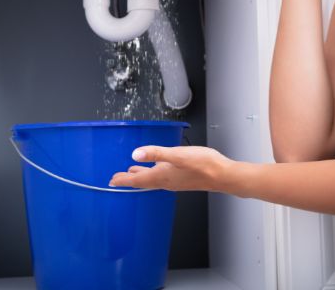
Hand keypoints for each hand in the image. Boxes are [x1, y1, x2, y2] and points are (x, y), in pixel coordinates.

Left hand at [109, 145, 233, 191]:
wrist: (223, 175)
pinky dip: (153, 173)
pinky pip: (161, 177)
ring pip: (152, 180)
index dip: (123, 180)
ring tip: (132, 173)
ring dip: (140, 177)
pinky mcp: (182, 178)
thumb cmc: (203, 165)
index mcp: (162, 176)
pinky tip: (156, 167)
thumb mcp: (178, 155)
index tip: (111, 181)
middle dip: (128, 180)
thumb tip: (136, 153)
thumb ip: (157, 152)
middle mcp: (166, 181)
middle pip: (142, 182)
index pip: (137, 180)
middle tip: (116, 179)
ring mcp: (174, 181)